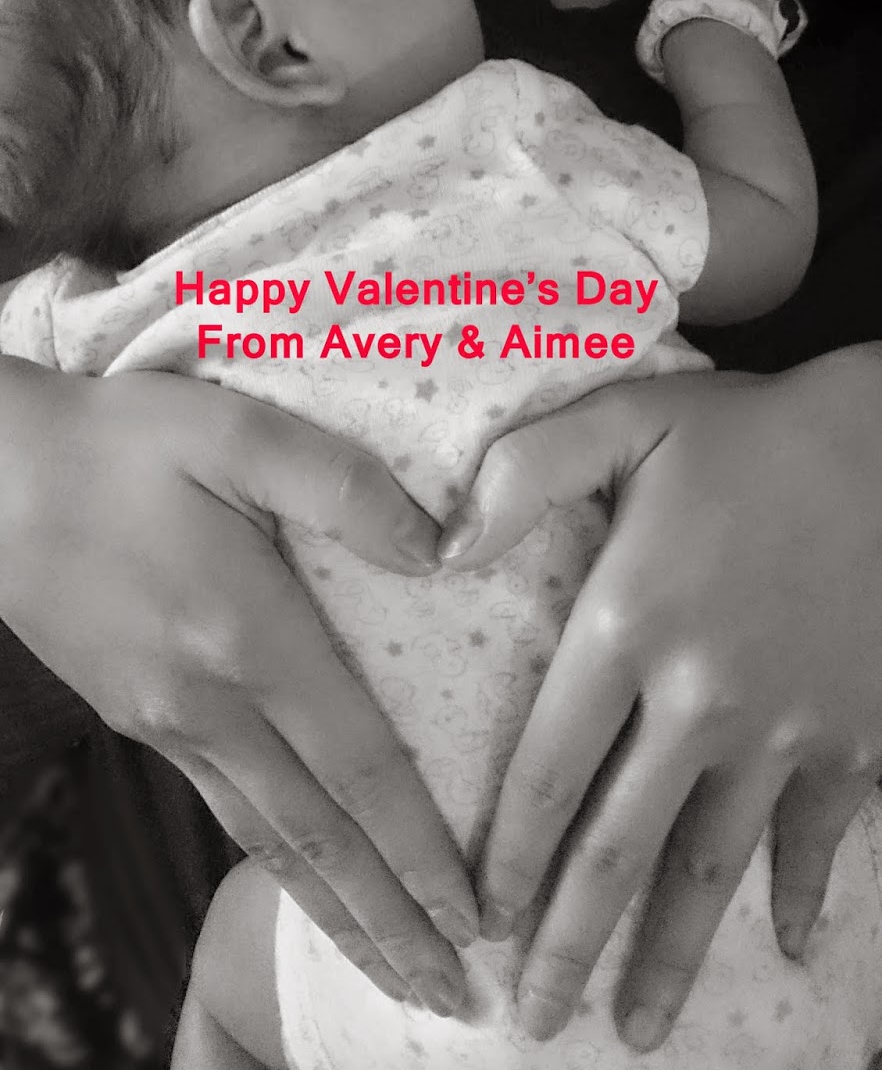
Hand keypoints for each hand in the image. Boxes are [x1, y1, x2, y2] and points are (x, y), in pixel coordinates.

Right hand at [0, 357, 477, 1012]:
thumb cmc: (119, 445)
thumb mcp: (237, 431)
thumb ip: (345, 487)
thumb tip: (444, 546)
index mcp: (249, 638)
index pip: (359, 769)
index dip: (421, 850)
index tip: (477, 916)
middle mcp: (211, 703)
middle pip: (317, 838)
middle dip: (388, 922)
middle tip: (449, 995)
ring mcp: (169, 720)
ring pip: (266, 840)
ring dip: (334, 912)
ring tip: (390, 968)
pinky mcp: (140, 713)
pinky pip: (225, 808)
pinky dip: (277, 862)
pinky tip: (304, 874)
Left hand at [440, 346, 881, 1047]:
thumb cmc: (749, 431)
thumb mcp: (624, 418)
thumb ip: (522, 474)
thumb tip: (437, 550)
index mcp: (628, 627)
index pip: (545, 770)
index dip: (507, 855)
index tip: (483, 919)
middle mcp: (700, 699)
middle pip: (620, 848)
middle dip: (572, 942)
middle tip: (538, 1021)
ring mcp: (785, 730)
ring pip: (714, 868)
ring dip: (676, 955)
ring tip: (641, 1027)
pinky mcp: (855, 737)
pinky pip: (818, 838)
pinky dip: (803, 895)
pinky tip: (792, 946)